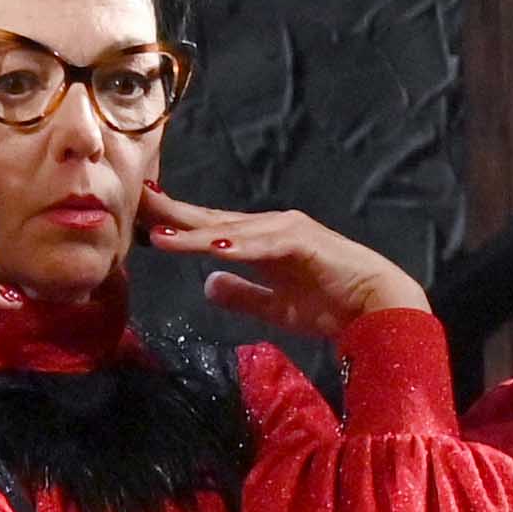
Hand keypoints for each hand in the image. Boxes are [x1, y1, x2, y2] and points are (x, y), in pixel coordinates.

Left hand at [141, 192, 427, 340]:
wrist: (379, 309)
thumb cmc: (333, 306)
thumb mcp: (275, 308)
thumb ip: (243, 295)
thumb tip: (207, 284)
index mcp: (263, 241)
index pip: (211, 230)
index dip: (176, 224)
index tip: (142, 219)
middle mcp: (271, 228)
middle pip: (213, 220)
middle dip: (172, 214)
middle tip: (133, 202)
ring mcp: (287, 230)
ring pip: (231, 231)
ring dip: (194, 232)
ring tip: (158, 233)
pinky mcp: (303, 241)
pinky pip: (262, 244)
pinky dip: (236, 245)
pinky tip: (209, 247)